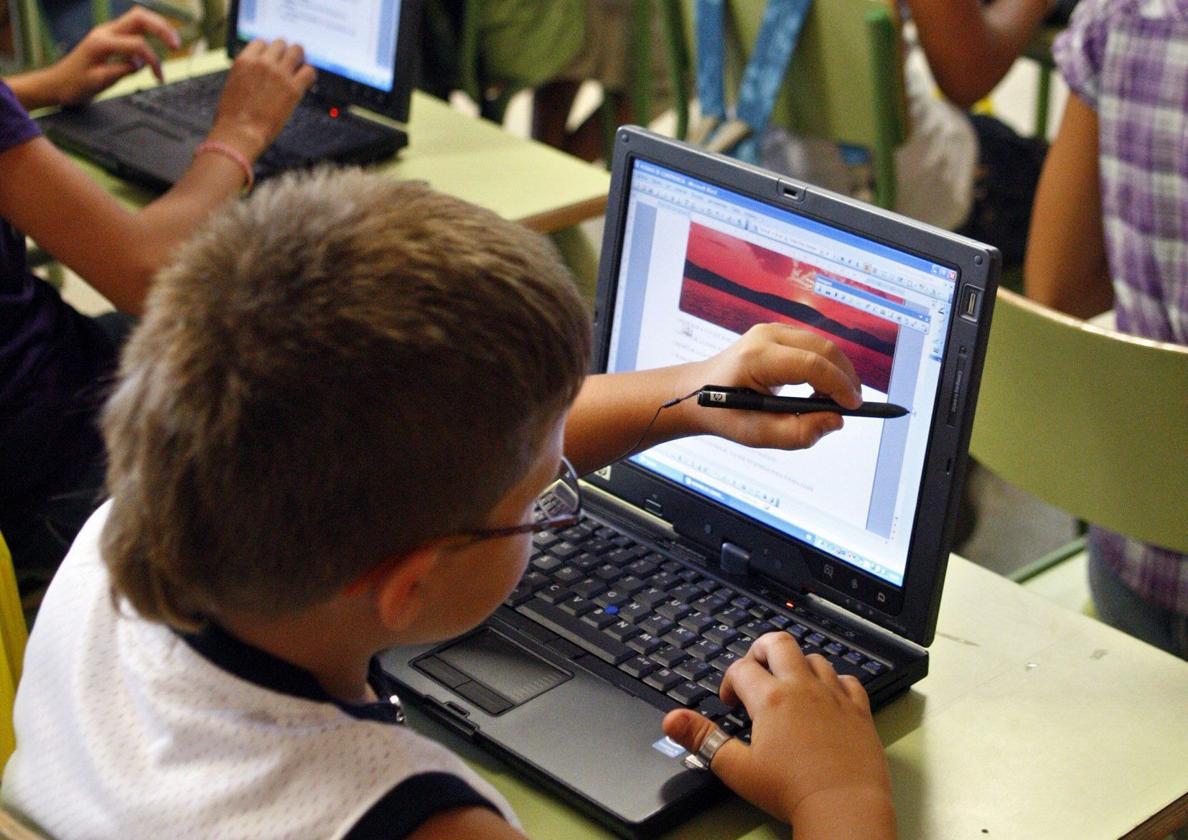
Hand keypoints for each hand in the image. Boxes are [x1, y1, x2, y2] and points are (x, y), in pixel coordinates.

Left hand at [43, 7, 180, 104]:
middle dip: (161, 28)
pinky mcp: (113, 38)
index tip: (159, 77)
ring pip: (139, 19)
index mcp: (101, 43)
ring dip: (159, 28)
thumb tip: (140, 63)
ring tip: (173, 44)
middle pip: (140, 17)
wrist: (58, 83)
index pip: (137, 44)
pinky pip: (136, 30)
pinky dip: (151, 36)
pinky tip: (157, 51)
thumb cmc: (75, 84)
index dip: (153, 60)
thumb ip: (121, 70)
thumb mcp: (98, 82)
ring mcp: (109, 32)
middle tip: (176, 45)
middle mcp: (105, 32)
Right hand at [206, 39, 316, 160]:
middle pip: (281, 44)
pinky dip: (309, 73)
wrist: (240, 133)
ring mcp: (279, 74)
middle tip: (288, 64)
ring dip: (299, 58)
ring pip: (297, 51)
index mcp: (244, 60)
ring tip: (299, 69)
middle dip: (284, 53)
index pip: (262, 42)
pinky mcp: (293, 88)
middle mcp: (263, 63)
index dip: (269, 51)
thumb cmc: (232, 116)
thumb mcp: (232, 85)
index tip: (273, 58)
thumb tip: (257, 72)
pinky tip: (307, 81)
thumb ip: (247, 73)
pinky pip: (309, 71)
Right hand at [663, 633, 894, 835]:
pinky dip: (835, 682)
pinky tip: (827, 697)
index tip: (730, 702)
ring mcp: (834, 696)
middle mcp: (802, 688)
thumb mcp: (737, 768)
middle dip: (761, 649)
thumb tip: (672, 720)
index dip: (729, 682)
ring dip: (798, 665)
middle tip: (755, 668)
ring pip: (814, 658)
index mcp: (770, 699)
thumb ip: (703, 739)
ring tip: (789, 685)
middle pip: (779, 643)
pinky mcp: (859, 710)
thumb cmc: (790, 791)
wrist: (843, 806)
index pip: (741, 669)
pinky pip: (848, 680)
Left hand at [671, 323, 863, 449]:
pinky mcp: (778, 333)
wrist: (696, 392)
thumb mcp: (756, 434)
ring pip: (822, 344)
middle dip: (845, 376)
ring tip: (837, 400)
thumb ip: (797, 433)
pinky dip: (826, 366)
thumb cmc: (725, 413)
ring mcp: (772, 330)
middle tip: (854, 404)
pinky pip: (813, 346)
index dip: (838, 385)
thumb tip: (835, 420)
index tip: (854, 407)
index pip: (811, 364)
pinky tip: (822, 389)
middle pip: (823, 348)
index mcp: (756, 358)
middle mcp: (766, 336)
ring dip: (837, 371)